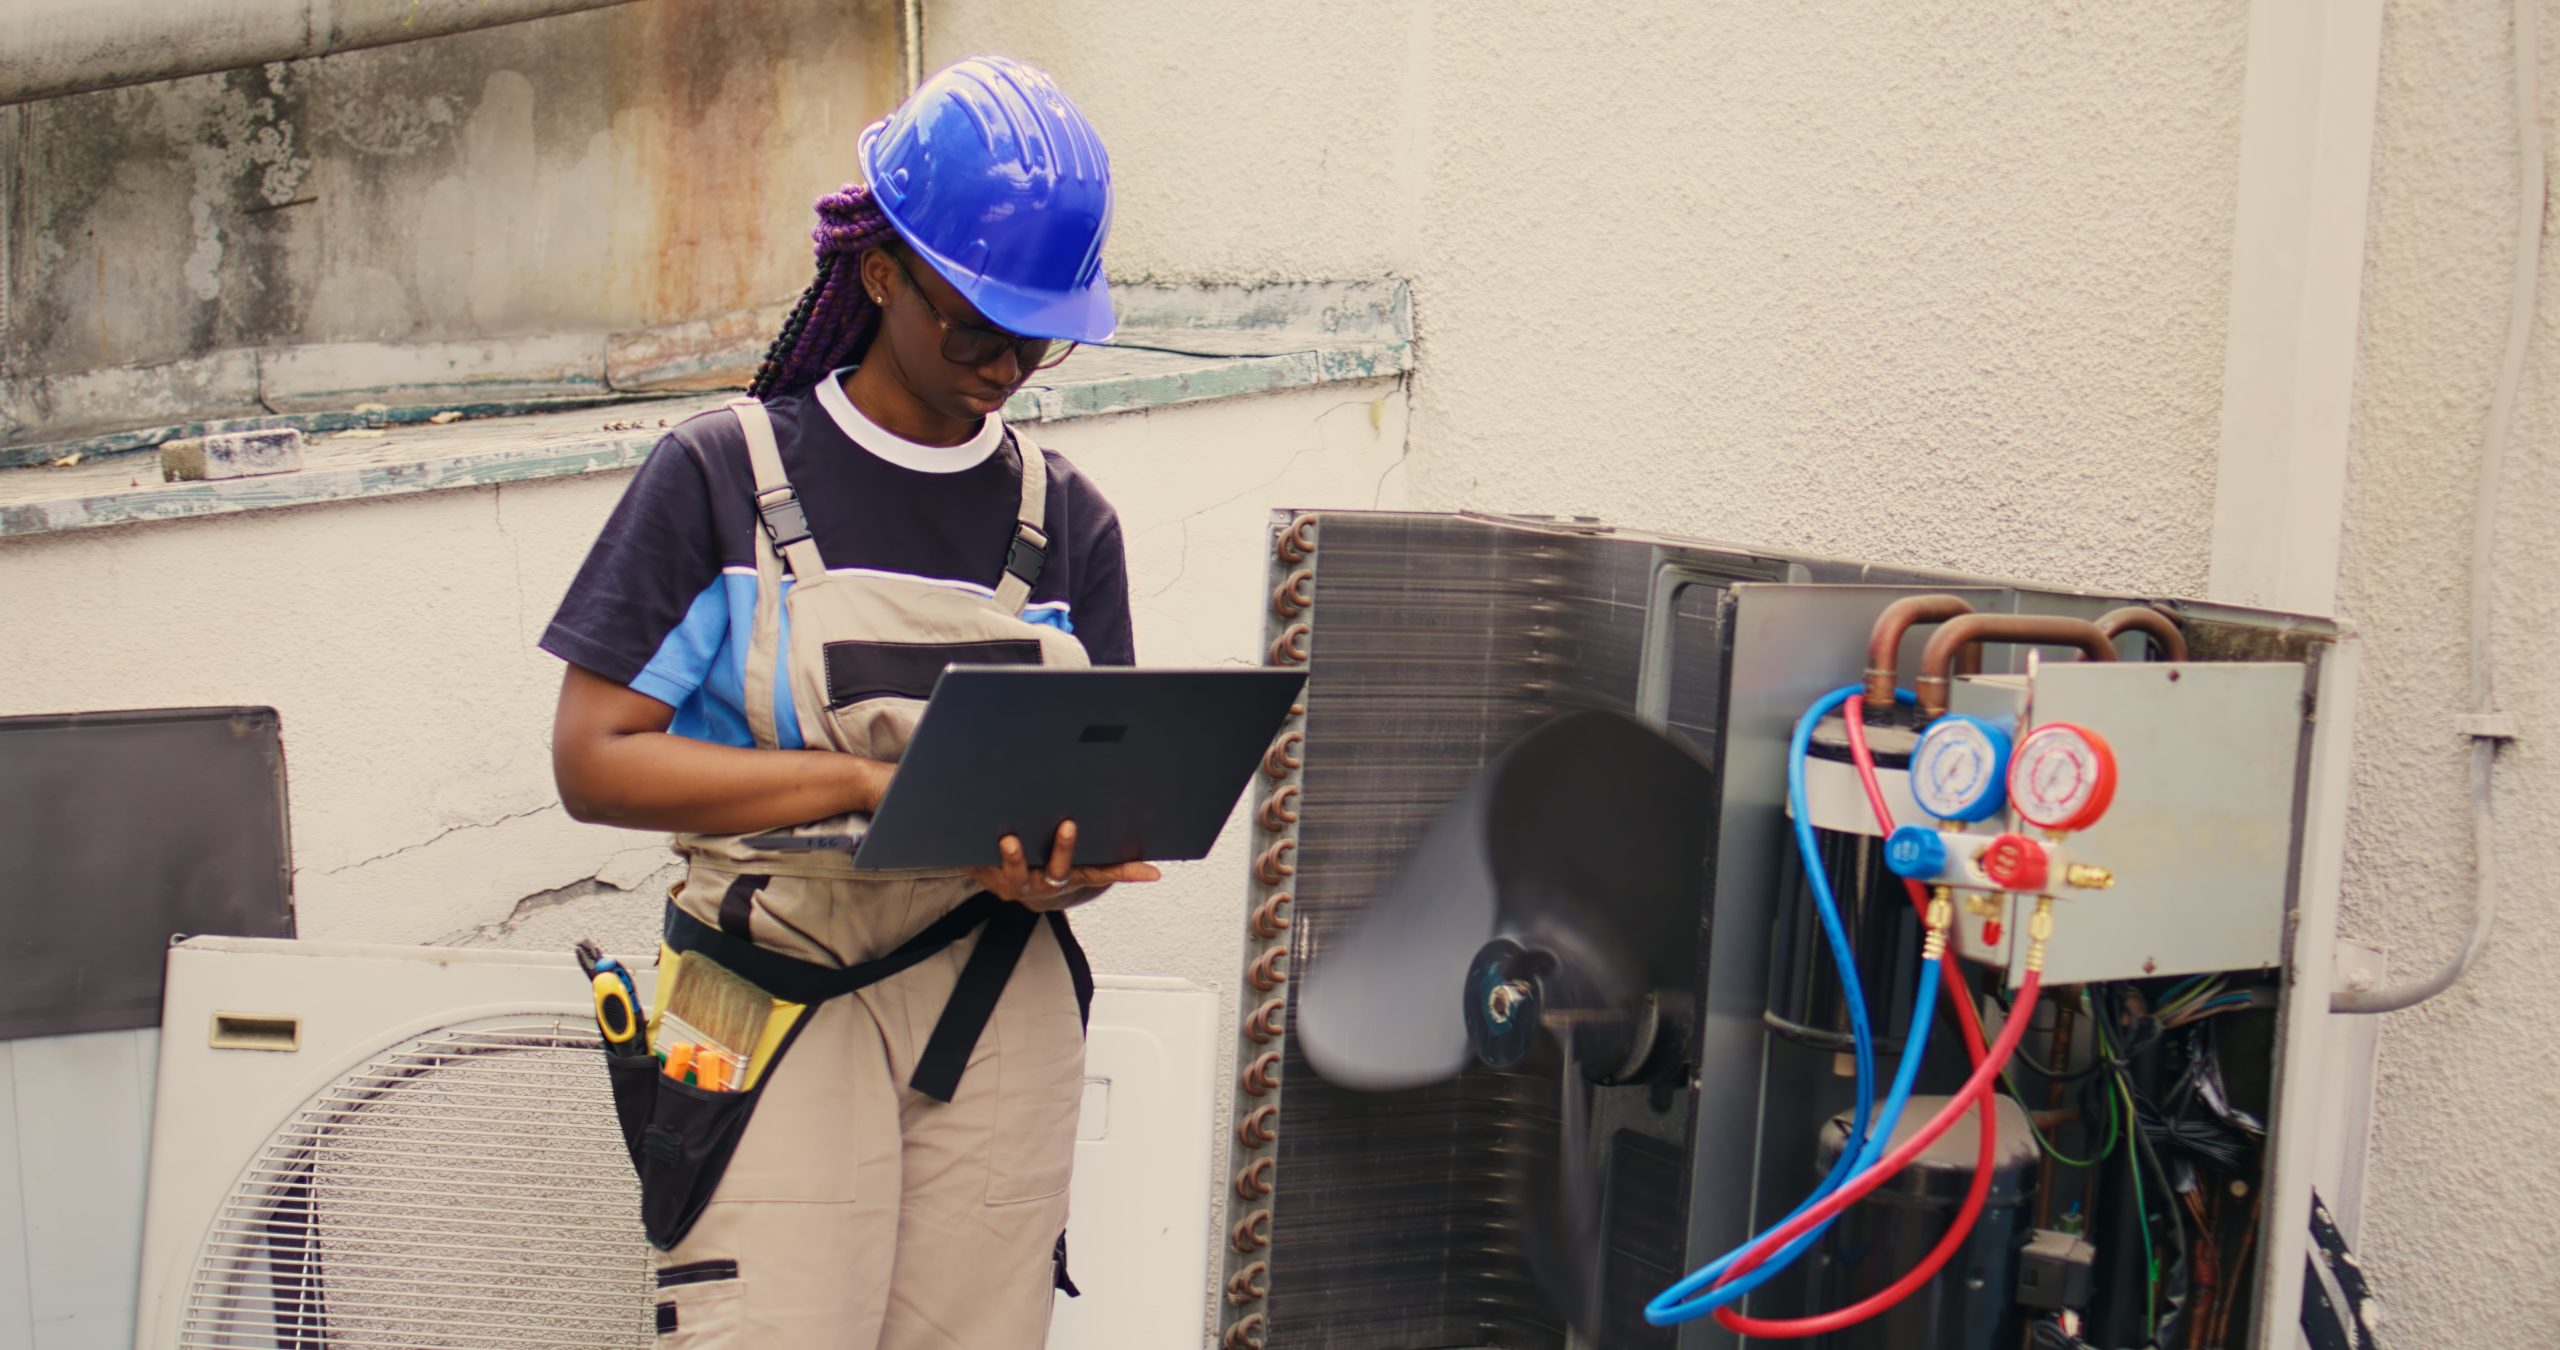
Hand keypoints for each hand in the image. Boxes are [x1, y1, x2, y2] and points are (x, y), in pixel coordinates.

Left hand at [968, 821, 1160, 911]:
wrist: (1018, 892)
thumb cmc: (1056, 873)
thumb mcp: (1086, 873)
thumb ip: (1117, 871)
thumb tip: (1156, 874)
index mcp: (1071, 879)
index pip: (1100, 875)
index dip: (1121, 872)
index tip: (1136, 861)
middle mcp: (1045, 884)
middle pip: (1057, 869)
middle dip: (1063, 849)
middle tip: (1069, 826)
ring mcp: (1016, 882)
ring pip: (1015, 871)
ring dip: (1013, 856)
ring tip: (1010, 839)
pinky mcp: (988, 876)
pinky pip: (981, 865)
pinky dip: (976, 855)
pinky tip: (973, 829)